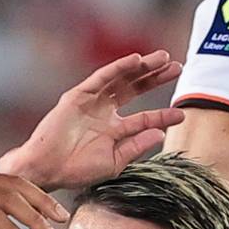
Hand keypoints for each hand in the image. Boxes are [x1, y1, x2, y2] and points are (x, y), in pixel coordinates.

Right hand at [0, 49, 186, 189]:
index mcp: (114, 130)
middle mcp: (104, 112)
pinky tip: (136, 60)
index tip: (181, 114)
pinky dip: (118, 68)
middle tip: (177, 67)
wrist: (47, 169)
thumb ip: (136, 147)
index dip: (163, 116)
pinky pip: (101, 78)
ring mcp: (91, 102)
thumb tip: (159, 134)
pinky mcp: (78, 96)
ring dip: (142, 67)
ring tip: (164, 58)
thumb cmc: (76, 170)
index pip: (144, 118)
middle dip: (156, 77)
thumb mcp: (114, 162)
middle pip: (136, 89)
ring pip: (122, 79)